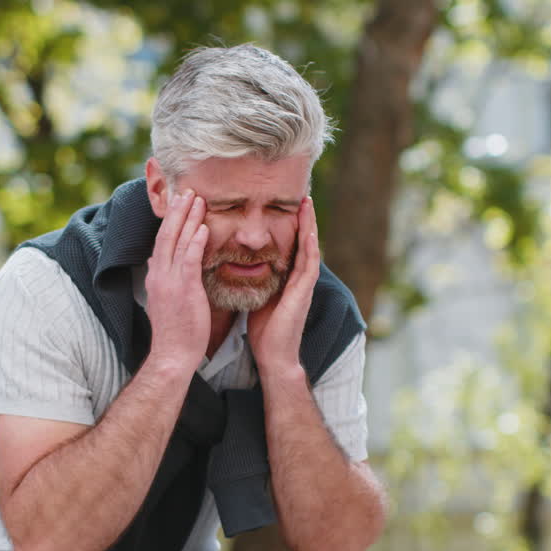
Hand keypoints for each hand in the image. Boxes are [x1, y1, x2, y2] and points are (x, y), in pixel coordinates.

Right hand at [145, 188, 209, 373]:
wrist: (172, 355)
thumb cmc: (175, 332)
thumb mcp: (164, 301)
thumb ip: (164, 280)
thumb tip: (158, 264)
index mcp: (155, 277)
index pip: (161, 242)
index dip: (170, 221)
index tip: (179, 204)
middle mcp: (159, 275)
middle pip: (166, 235)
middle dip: (177, 211)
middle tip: (187, 190)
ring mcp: (169, 281)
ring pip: (177, 241)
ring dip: (188, 218)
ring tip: (198, 199)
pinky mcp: (183, 290)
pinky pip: (189, 259)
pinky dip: (195, 241)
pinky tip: (204, 227)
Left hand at [249, 197, 318, 378]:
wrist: (274, 356)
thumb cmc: (265, 329)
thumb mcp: (258, 295)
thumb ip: (256, 279)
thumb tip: (240, 264)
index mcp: (287, 278)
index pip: (291, 244)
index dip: (291, 224)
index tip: (287, 204)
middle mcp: (298, 279)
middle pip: (304, 241)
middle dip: (304, 218)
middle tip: (303, 195)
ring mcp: (303, 286)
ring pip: (309, 248)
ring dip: (309, 226)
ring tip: (307, 204)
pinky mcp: (302, 295)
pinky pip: (308, 267)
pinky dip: (309, 248)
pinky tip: (308, 233)